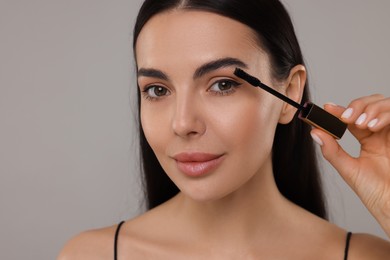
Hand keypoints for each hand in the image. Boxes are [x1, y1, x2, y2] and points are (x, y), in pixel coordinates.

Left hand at [310, 94, 389, 235]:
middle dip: (358, 105)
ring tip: (360, 124)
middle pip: (371, 103)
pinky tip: (372, 127)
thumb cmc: (374, 192)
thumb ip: (332, 151)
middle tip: (345, 117)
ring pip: (384, 104)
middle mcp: (382, 133)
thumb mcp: (349, 169)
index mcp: (368, 139)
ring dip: (370, 109)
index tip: (327, 108)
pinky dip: (384, 116)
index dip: (340, 109)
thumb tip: (314, 132)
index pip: (354, 116)